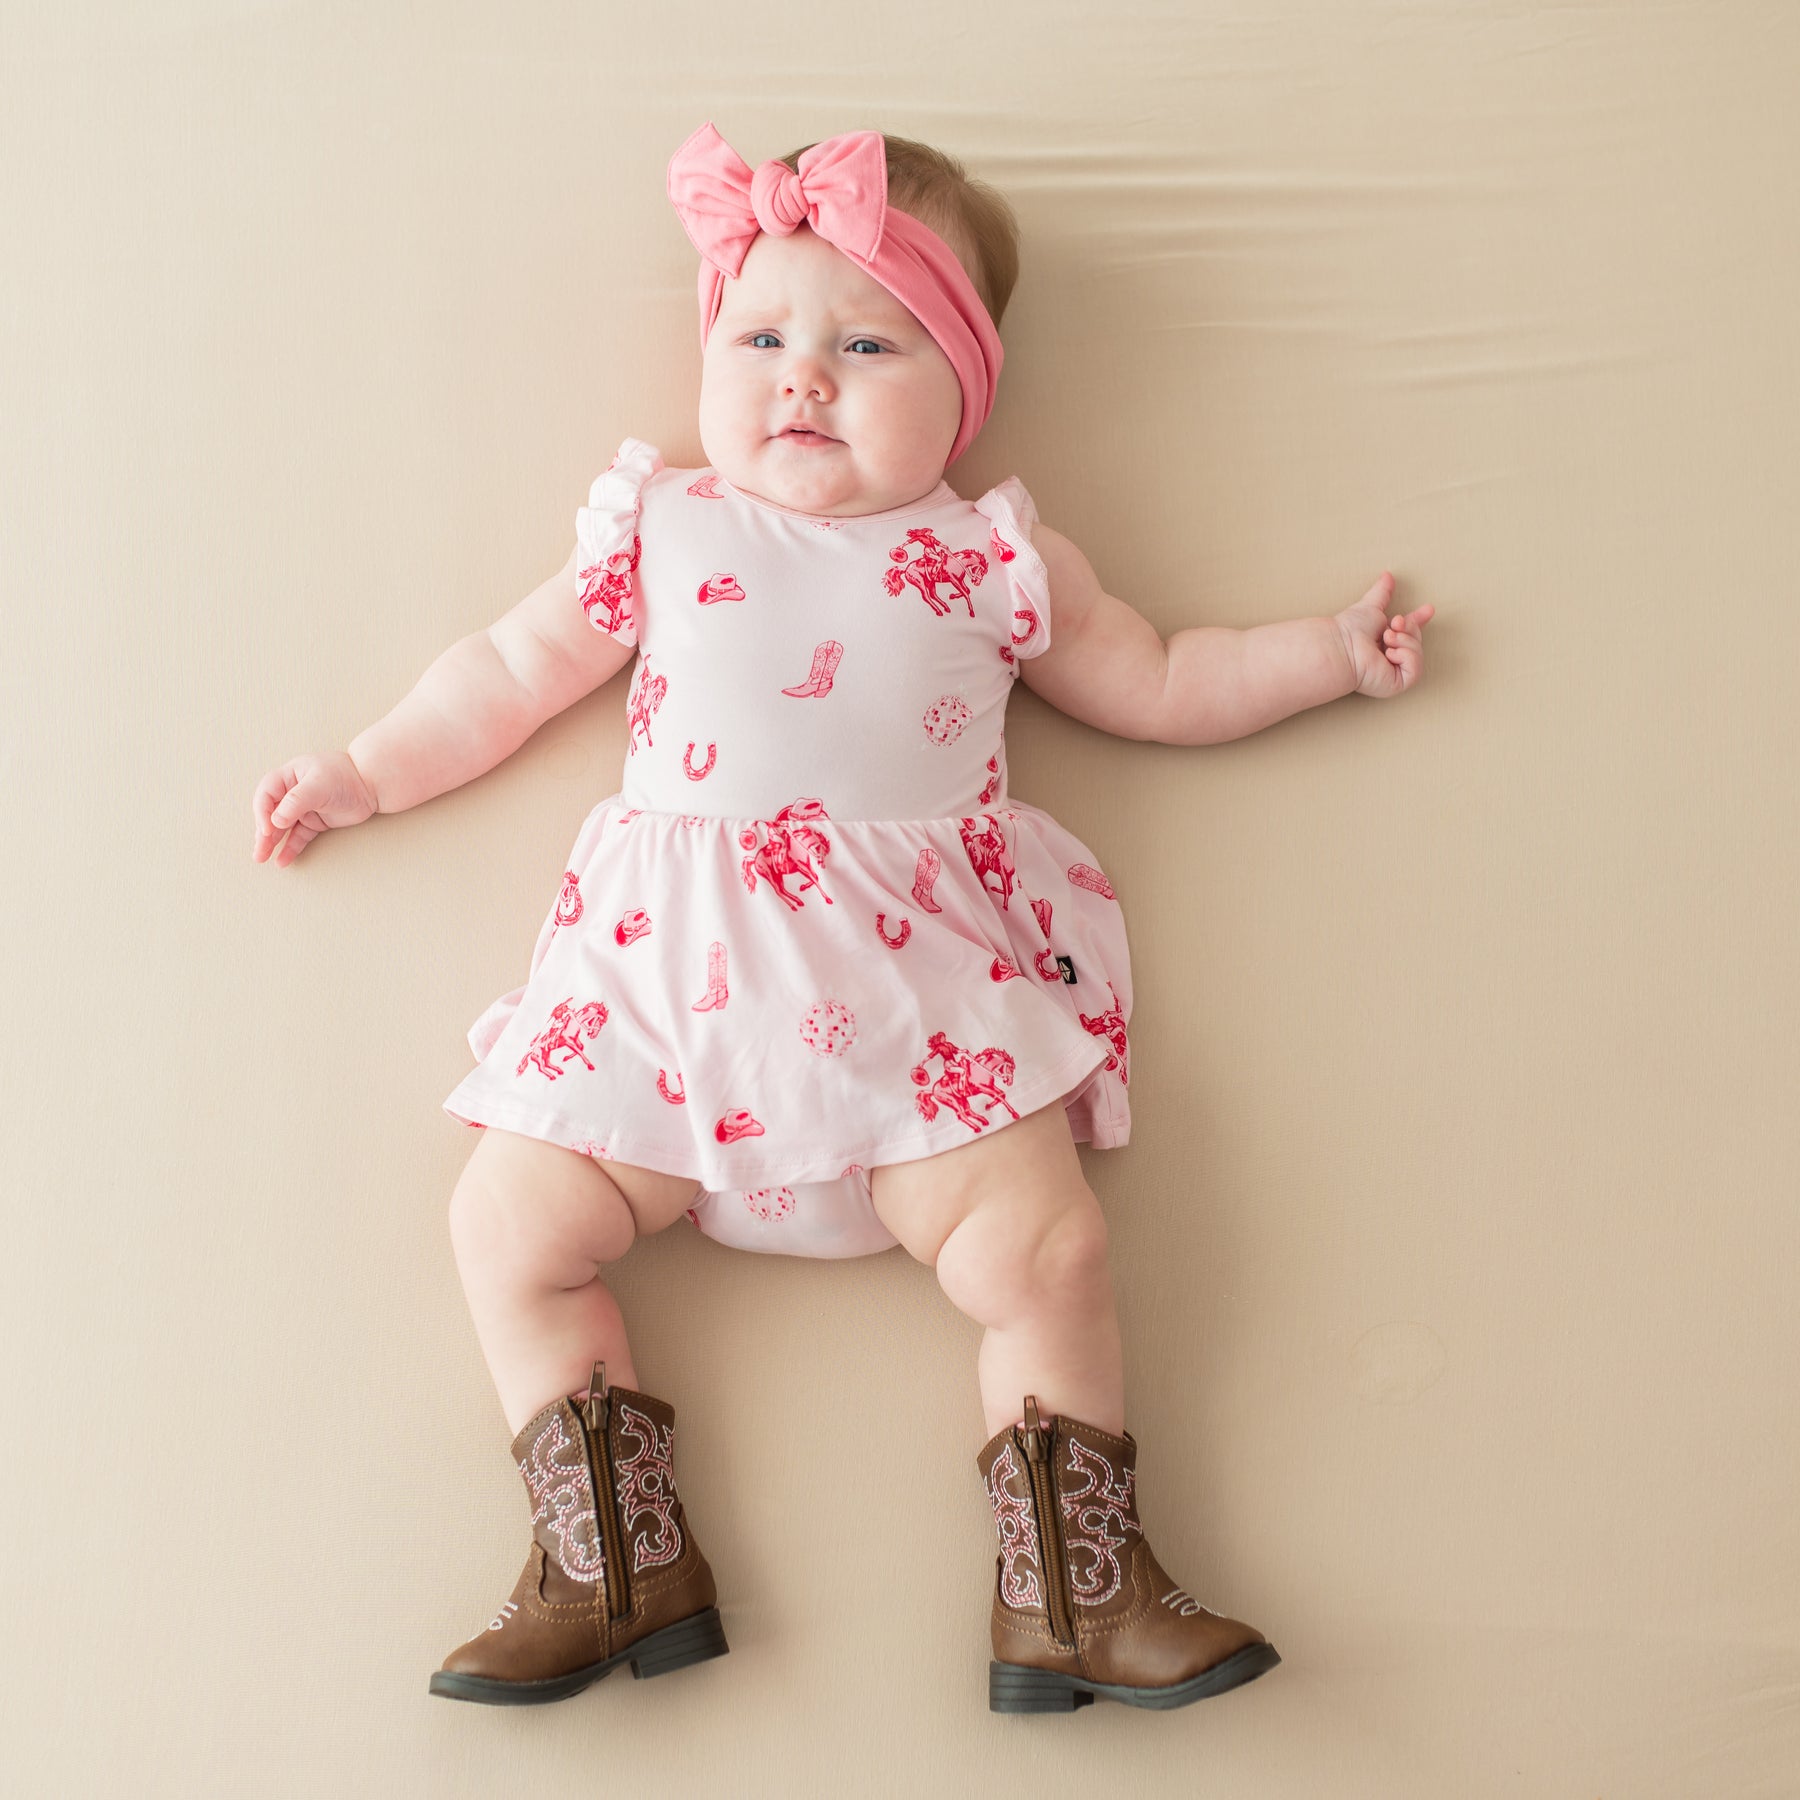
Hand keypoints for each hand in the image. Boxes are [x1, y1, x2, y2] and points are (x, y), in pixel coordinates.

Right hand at [252, 750, 378, 867]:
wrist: (372, 785)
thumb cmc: (346, 776)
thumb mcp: (319, 785)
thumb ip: (295, 802)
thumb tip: (275, 821)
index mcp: (289, 777)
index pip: (266, 795)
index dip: (263, 813)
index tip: (267, 829)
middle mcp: (292, 792)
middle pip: (271, 814)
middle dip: (263, 833)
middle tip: (259, 852)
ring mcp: (303, 809)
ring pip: (282, 828)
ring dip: (272, 843)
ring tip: (262, 858)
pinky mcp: (315, 822)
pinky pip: (299, 837)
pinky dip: (290, 848)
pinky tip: (282, 861)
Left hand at [1333, 573, 1434, 698]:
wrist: (1343, 645)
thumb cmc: (1351, 629)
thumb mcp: (1371, 606)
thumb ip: (1382, 592)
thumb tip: (1388, 575)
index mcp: (1386, 640)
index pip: (1408, 630)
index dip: (1418, 620)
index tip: (1428, 608)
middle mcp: (1390, 657)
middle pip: (1417, 639)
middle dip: (1408, 628)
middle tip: (1392, 624)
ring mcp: (1394, 672)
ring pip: (1417, 653)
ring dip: (1404, 640)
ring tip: (1386, 639)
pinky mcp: (1396, 684)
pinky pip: (1415, 669)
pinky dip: (1405, 656)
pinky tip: (1388, 655)